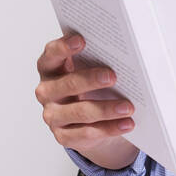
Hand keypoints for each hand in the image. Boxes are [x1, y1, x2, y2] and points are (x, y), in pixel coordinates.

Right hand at [35, 34, 138, 169]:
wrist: (88, 120)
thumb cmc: (89, 85)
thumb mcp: (89, 69)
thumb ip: (95, 58)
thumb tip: (122, 53)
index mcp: (50, 68)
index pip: (51, 54)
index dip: (63, 47)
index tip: (82, 40)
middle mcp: (46, 91)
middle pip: (67, 84)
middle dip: (90, 80)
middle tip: (113, 76)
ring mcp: (53, 115)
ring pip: (80, 112)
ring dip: (106, 109)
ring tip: (128, 107)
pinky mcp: (63, 136)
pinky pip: (87, 133)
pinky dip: (110, 128)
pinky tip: (126, 123)